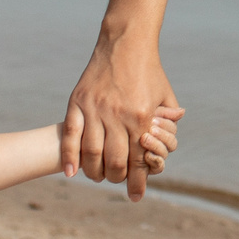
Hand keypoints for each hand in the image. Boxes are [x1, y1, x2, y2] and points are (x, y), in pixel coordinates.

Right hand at [62, 37, 181, 202]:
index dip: (137, 182)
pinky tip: (70, 172)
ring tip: (98, 177)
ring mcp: (95, 109)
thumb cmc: (150, 71)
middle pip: (114, 162)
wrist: (126, 42)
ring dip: (94, 172)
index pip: (138, 160)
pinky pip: (71, 135)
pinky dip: (69, 157)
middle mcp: (118, 116)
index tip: (136, 197)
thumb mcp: (166, 95)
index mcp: (142, 117)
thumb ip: (169, 121)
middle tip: (117, 181)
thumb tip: (169, 145)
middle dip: (117, 178)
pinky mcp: (78, 102)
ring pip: (91, 153)